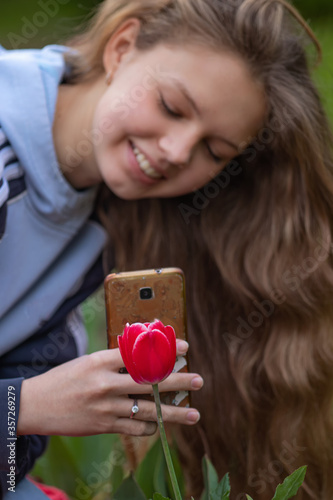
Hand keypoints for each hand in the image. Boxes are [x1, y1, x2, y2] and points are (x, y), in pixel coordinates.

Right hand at [17, 340, 202, 436]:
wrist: (35, 405)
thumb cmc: (64, 379)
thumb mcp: (88, 362)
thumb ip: (114, 362)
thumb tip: (143, 359)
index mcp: (101, 361)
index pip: (139, 354)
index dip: (165, 351)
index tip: (185, 349)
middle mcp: (105, 384)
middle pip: (149, 382)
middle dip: (178, 381)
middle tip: (198, 381)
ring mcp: (105, 407)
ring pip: (147, 410)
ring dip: (173, 413)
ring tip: (194, 414)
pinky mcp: (103, 426)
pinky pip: (134, 428)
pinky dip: (149, 426)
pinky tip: (159, 424)